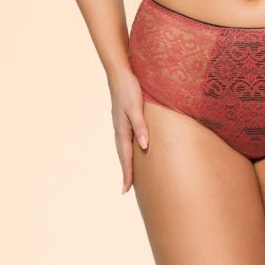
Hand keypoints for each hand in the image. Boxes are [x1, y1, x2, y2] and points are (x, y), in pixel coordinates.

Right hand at [108, 68, 149, 193]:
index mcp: (122, 130)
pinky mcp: (124, 119)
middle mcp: (120, 130)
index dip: (127, 174)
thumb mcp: (135, 107)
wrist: (120, 74)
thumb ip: (141, 126)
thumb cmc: (129, 89)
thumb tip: (145, 146)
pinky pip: (127, 139)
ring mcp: (121, 124)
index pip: (126, 157)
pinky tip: (134, 149)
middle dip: (126, 172)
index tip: (126, 191)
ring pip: (124, 148)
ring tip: (130, 174)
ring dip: (127, 162)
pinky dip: (129, 150)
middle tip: (127, 188)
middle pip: (123, 156)